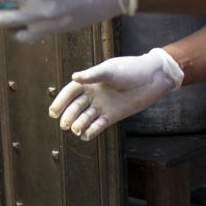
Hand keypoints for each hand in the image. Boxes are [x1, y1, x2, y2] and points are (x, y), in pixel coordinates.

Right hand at [48, 48, 182, 140]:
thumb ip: (92, 75)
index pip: (70, 93)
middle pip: (76, 107)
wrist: (152, 78)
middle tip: (64, 125)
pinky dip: (91, 131)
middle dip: (68, 116)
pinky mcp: (112, 116)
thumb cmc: (130, 69)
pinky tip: (86, 135)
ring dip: (79, 124)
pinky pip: (98, 125)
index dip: (60, 102)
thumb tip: (74, 77)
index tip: (53, 113)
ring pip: (85, 118)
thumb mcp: (110, 70)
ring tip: (76, 130)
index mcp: (90, 81)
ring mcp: (103, 106)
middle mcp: (94, 95)